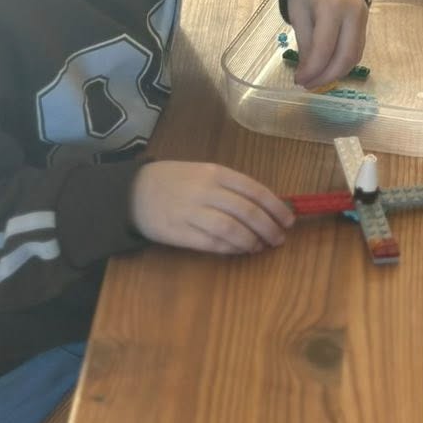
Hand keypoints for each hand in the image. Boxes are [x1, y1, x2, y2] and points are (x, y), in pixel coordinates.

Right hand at [130, 160, 292, 253]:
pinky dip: (231, 249)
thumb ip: (232, 187)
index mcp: (216, 172)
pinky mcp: (179, 233)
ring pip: (230, 229)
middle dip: (268, 227)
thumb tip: (267, 206)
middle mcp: (206, 191)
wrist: (134, 191)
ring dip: (251, 241)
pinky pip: (211, 244)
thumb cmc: (177, 180)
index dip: (275, 207)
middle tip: (279, 238)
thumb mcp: (205, 172)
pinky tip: (240, 250)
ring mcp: (191, 212)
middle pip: (246, 211)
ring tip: (261, 246)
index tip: (288, 219)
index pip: (254, 190)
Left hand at [283, 0, 369, 89]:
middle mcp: (353, 13)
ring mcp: (363, 19)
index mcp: (333, 7)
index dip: (312, 70)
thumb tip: (306, 73)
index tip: (299, 80)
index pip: (325, 48)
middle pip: (346, 56)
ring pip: (354, 56)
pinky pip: (356, 50)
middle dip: (327, 76)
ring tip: (316, 80)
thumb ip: (304, 43)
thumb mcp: (298, 13)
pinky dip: (342, 63)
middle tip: (308, 85)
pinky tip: (327, 68)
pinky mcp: (365, 24)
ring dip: (336, 73)